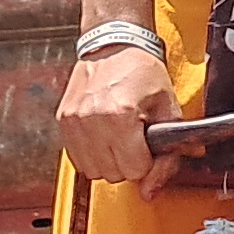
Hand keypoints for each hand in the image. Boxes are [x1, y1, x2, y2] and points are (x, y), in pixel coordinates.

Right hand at [58, 46, 183, 193]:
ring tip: (119, 138)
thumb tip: (152, 190)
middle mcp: (92, 119)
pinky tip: (103, 137)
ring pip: (94, 171)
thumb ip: (169, 154)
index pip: (135, 170)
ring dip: (109, 161)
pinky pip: (78, 159)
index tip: (149, 146)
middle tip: (135, 139)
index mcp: (120, 114)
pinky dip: (92, 154)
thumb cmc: (143, 71)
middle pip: (114, 174)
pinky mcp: (63, 120)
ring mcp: (74, 120)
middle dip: (129, 162)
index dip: (148, 162)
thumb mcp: (169, 109)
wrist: (115, 44)